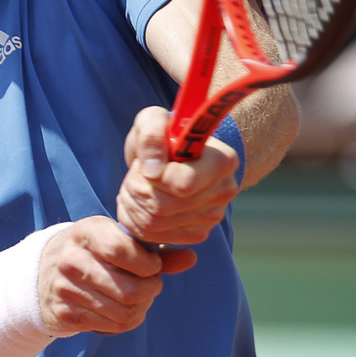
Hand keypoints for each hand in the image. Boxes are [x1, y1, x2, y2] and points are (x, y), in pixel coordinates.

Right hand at [37, 216, 194, 335]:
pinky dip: (127, 321)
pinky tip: (124, 309)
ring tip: (140, 298)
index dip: (147, 263)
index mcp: (87, 232)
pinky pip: (112, 326)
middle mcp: (72, 259)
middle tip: (151, 285)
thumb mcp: (116, 240)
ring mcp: (66, 288)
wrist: (41, 273)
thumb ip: (155, 250)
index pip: (121, 249)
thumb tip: (191, 258)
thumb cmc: (93, 252)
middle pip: (130, 289)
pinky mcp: (66, 314)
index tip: (152, 265)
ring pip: (124, 311)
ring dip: (142, 308)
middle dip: (151, 290)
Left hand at [116, 106, 239, 246]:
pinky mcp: (197, 233)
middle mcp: (224, 191)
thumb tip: (152, 170)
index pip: (182, 184)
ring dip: (131, 205)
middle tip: (132, 176)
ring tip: (132, 187)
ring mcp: (212, 216)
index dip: (151, 177)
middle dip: (135, 190)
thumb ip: (152, 134)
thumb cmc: (165, 135)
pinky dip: (136, 221)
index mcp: (222, 160)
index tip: (145, 164)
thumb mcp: (153, 120)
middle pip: (163, 207)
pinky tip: (138, 203)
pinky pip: (155, 236)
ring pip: (155, 224)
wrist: (175, 156)